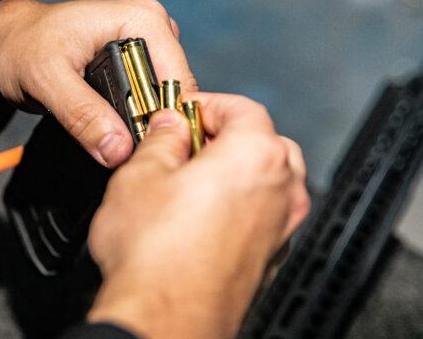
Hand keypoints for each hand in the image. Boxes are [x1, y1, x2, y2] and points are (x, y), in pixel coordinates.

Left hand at [0, 0, 196, 167]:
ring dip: (144, 129)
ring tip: (115, 146)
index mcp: (144, 20)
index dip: (163, 120)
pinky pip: (152, 104)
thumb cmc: (23, 46)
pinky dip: (136, 124)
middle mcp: (156, 31)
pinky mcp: (142, 67)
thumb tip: (119, 149)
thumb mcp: (46, 79)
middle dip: (151, 127)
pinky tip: (116, 135)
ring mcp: (151, 50)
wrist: (10, 41)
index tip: (139, 151)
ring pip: (165, 104)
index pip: (178, 82)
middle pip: (175, 95)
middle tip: (120, 153)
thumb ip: (82, 114)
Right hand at [86, 93, 309, 338]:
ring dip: (236, 170)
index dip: (208, 104)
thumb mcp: (141, 174)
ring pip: (268, 180)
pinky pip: (264, 215)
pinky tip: (204, 215)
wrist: (166, 322)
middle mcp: (281, 190)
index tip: (183, 113)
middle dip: (226, 135)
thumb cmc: (156, 257)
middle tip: (187, 143)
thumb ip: (161, 138)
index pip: (243, 108)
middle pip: (264, 141)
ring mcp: (281, 228)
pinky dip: (242, 204)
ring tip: (193, 179)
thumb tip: (169, 126)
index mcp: (256, 156)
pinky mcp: (271, 257)